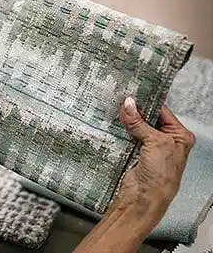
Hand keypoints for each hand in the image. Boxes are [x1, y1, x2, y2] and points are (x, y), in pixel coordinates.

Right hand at [113, 97, 195, 224]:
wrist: (144, 197)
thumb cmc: (161, 175)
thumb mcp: (155, 143)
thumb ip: (140, 123)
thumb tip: (129, 104)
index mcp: (179, 136)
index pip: (162, 111)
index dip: (147, 102)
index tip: (133, 93)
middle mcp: (165, 140)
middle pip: (148, 118)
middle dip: (135, 110)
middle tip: (121, 98)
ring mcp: (149, 146)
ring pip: (136, 126)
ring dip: (126, 119)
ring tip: (115, 107)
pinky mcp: (135, 152)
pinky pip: (127, 135)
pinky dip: (120, 129)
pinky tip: (113, 121)